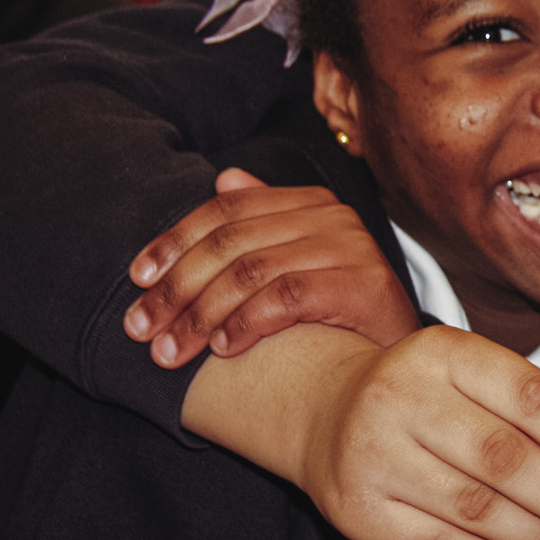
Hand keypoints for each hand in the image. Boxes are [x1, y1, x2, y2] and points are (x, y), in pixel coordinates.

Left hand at [124, 168, 417, 367]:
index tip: (137, 281)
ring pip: (252, 270)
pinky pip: (287, 296)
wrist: (402, 363)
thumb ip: (261, 224)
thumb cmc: (338, 318)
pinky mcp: (365, 283)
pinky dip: (247, 322)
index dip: (175, 241)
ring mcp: (352, 246)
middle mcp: (332, 216)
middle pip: (232, 241)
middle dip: (177, 288)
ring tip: (172, 352)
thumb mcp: (295, 267)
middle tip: (141, 331)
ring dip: (201, 314)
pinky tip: (223, 349)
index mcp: (310, 203)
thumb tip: (224, 177)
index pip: (227, 210)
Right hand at [185, 323, 539, 539]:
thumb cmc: (422, 391)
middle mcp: (402, 397)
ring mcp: (374, 455)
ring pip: (475, 507)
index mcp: (443, 351)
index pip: (527, 396)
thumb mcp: (467, 370)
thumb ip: (527, 405)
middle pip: (504, 459)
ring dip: (538, 538)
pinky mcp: (358, 511)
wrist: (323, 410)